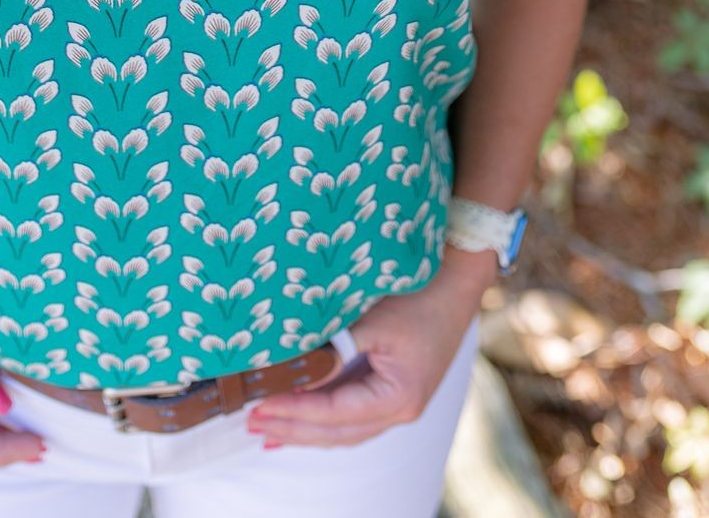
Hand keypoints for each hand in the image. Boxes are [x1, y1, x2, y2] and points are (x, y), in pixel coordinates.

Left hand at [244, 259, 486, 449]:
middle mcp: (400, 409)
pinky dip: (324, 418)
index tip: (258, 407)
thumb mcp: (373, 320)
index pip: (334, 413)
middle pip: (337, 432)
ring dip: (305, 430)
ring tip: (266, 431)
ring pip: (344, 429)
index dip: (294, 412)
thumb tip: (291, 372)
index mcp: (399, 396)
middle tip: (251, 426)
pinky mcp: (394, 389)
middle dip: (293, 430)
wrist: (458, 276)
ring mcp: (399, 402)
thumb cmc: (419, 293)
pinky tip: (301, 416)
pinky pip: (353, 415)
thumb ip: (335, 350)